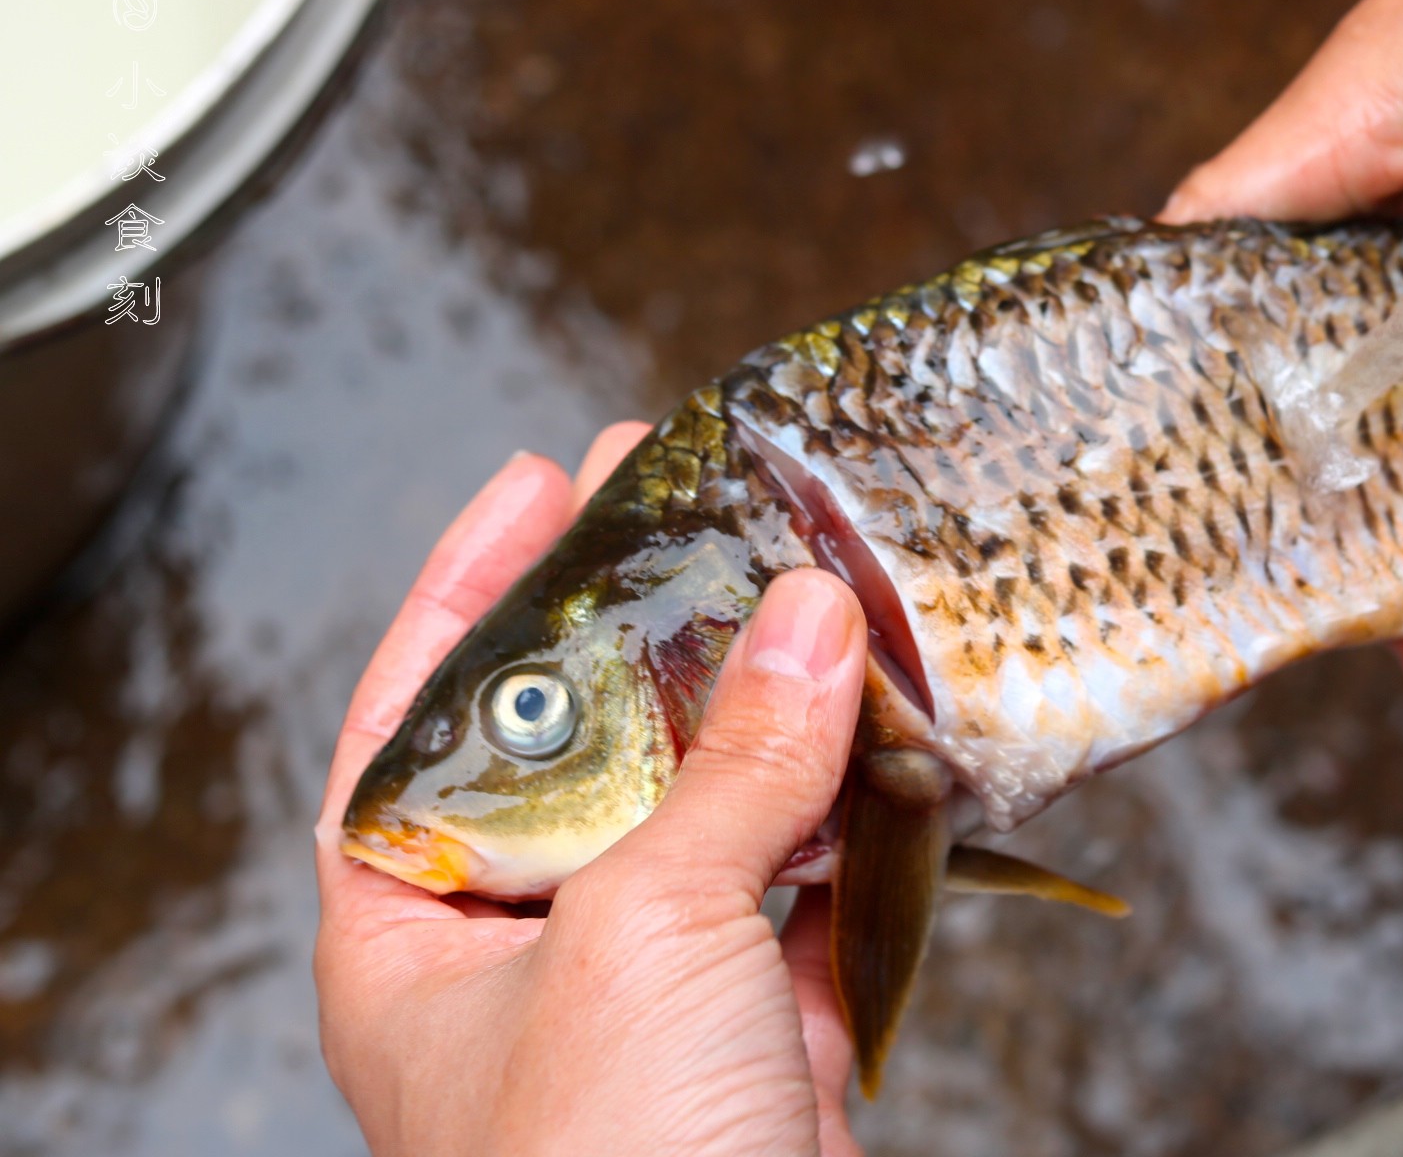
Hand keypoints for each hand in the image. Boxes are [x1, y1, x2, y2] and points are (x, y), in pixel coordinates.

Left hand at [315, 423, 868, 1156]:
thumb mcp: (645, 938)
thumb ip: (730, 773)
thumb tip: (806, 620)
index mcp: (410, 931)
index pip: (408, 718)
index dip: (464, 593)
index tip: (533, 486)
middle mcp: (518, 951)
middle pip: (567, 747)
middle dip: (633, 628)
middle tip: (683, 505)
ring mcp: (644, 989)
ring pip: (700, 809)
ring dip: (760, 711)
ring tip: (800, 588)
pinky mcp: (756, 1026)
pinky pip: (800, 884)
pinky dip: (848, 813)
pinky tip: (883, 735)